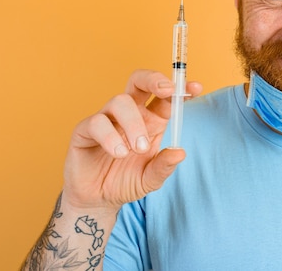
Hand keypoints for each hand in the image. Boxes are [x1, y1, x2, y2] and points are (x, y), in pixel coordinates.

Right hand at [62, 69, 202, 211]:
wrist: (97, 201)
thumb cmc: (126, 182)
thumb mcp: (151, 179)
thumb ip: (164, 166)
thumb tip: (180, 153)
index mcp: (152, 121)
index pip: (166, 98)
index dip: (180, 89)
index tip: (196, 87)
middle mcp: (130, 115)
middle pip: (139, 81)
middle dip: (154, 80)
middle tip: (167, 91)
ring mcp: (107, 120)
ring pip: (120, 101)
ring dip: (134, 123)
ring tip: (138, 149)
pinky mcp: (85, 130)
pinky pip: (97, 122)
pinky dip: (111, 137)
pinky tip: (118, 153)